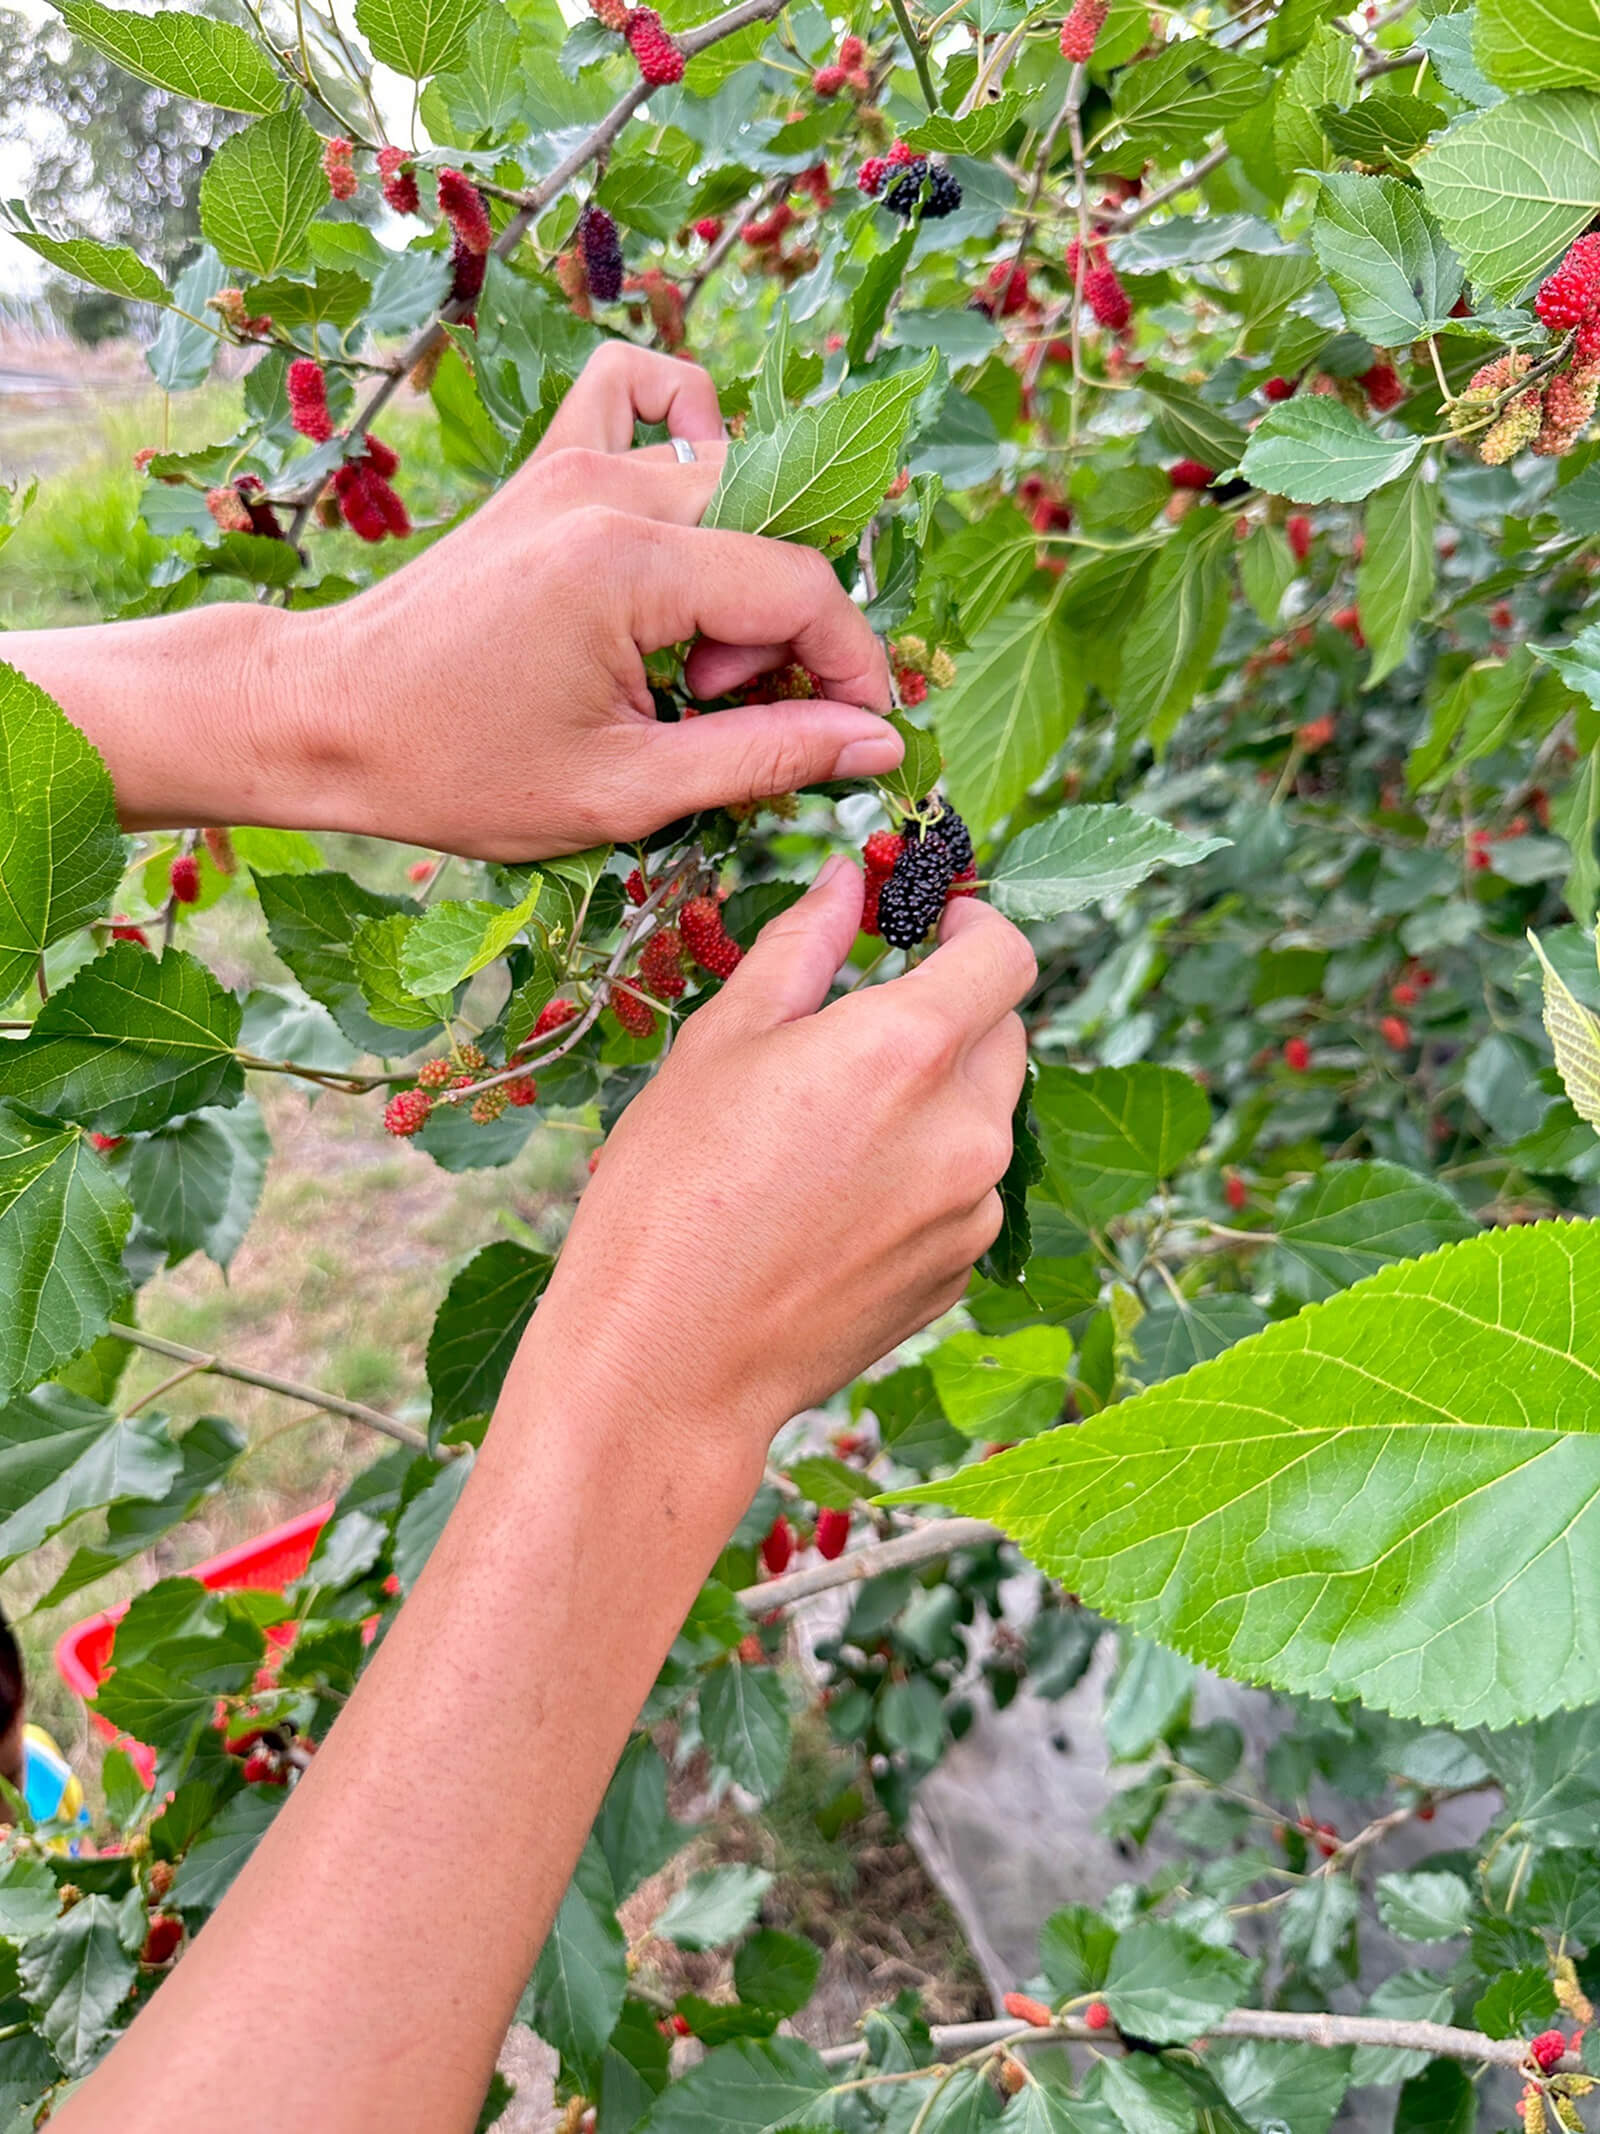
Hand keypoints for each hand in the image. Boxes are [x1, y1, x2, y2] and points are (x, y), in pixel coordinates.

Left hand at [293, 344, 901, 857]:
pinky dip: (688, 437)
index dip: (850, 666)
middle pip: (778, 530)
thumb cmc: (454, 767)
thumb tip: (875, 740)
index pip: (801, 588)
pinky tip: (679, 530)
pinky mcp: (550, 464)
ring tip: (681, 660)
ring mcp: (575, 461)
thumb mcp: (625, 790)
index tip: (858, 732)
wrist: (325, 717)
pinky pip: (643, 393)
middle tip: (721, 712)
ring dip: (743, 569)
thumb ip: (764, 756)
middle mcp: (607, 487)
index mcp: (625, 566)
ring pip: (731, 475)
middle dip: (790, 632)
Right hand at [515, 862, 1035, 1468]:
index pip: (1006, 956)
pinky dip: (925, 1176)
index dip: (977, 925)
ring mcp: (972, 1210)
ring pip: (985, 1117)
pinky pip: (966, 1193)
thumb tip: (848, 880)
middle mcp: (965, 1129)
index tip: (935, 924)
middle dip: (951, 1012)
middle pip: (1005, 1033)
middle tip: (859, 1030)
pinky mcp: (959, 1272)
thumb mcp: (721, 1043)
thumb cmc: (672, 1193)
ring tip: (830, 1134)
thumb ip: (801, 948)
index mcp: (907, 1050)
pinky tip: (837, 1203)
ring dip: (936, 1099)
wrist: (669, 1361)